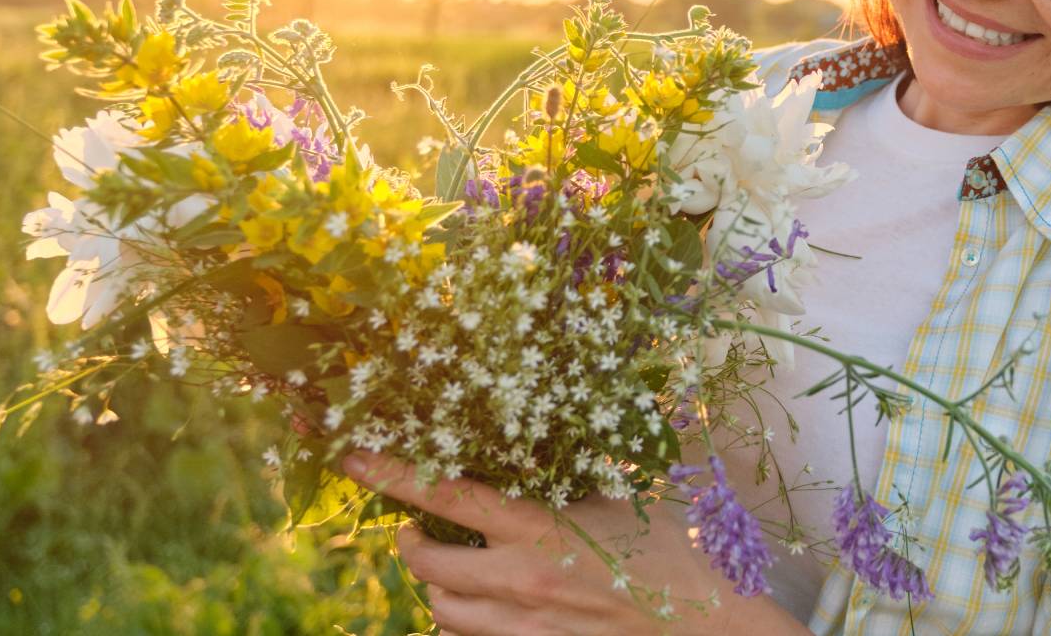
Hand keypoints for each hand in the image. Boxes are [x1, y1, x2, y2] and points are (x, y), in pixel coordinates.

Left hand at [342, 451, 807, 635]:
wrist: (701, 627)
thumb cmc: (667, 556)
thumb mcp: (616, 500)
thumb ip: (569, 476)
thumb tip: (543, 433)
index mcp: (538, 527)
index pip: (443, 495)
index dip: (389, 472)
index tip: (349, 452)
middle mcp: (517, 579)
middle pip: (423, 564)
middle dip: (410, 543)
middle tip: (420, 529)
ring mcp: (518, 626)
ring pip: (438, 609)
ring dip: (438, 585)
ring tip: (455, 568)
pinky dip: (465, 620)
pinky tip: (489, 603)